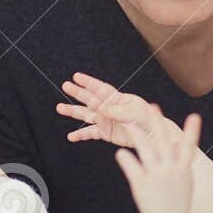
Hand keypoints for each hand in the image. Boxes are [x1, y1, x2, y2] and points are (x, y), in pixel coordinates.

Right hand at [57, 72, 175, 147]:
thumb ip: (116, 111)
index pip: (99, 88)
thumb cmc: (148, 120)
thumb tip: (100, 108)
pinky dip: (81, 135)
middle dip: (77, 93)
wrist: (154, 136)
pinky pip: (90, 133)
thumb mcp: (134, 113)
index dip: (88, 82)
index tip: (76, 76)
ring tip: (59, 108)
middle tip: (65, 86)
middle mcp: (109, 108)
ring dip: (73, 112)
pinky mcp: (106, 133)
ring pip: (86, 115)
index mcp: (117, 98)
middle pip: (89, 99)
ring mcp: (106, 120)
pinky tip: (71, 137)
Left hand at [115, 111, 201, 212]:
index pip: (189, 147)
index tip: (195, 116)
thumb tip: (179, 142)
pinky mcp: (141, 184)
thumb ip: (180, 161)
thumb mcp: (183, 179)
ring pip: (145, 151)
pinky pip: (132, 168)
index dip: (192, 132)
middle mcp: (170, 171)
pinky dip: (126, 159)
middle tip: (153, 106)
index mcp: (183, 170)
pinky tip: (120, 152)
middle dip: (158, 124)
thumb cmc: (175, 197)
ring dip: (137, 135)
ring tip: (129, 123)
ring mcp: (156, 177)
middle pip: (163, 143)